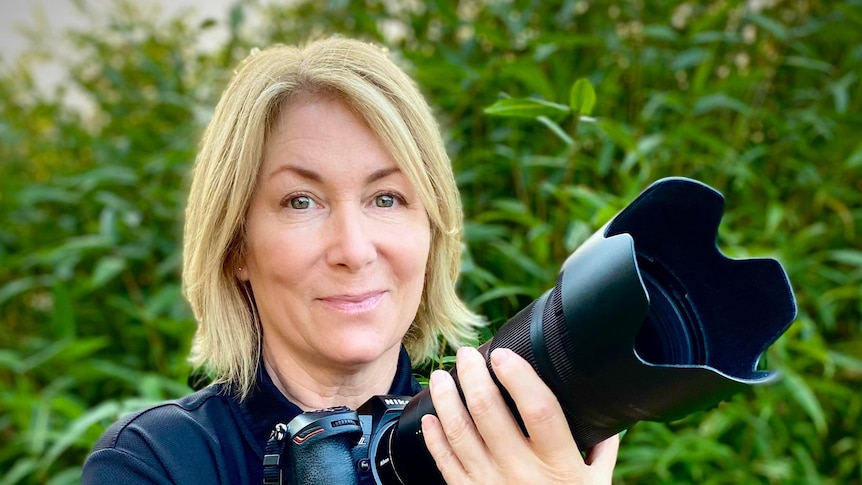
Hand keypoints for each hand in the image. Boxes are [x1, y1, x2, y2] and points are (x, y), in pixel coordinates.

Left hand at [421, 346, 618, 484]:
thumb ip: (600, 451)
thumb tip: (609, 420)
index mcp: (558, 464)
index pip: (539, 409)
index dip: (519, 377)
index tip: (503, 353)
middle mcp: (520, 472)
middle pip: (489, 412)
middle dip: (472, 376)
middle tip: (466, 355)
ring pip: (459, 432)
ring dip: (446, 399)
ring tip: (442, 376)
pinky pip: (444, 463)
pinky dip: (434, 437)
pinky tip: (430, 416)